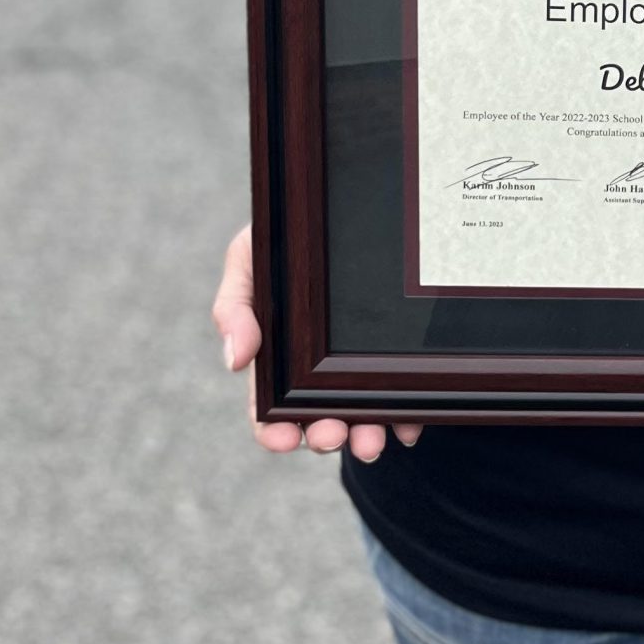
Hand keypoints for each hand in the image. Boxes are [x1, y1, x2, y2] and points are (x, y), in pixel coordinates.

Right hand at [212, 223, 421, 463]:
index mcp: (277, 357)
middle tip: (334, 436)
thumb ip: (234, 305)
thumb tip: (235, 360)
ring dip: (366, 432)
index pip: (269, 407)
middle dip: (326, 435)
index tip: (283, 440)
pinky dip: (406, 416)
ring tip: (373, 440)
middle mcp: (317, 371)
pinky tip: (409, 426)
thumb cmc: (285, 237)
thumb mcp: (249, 259)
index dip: (272, 431)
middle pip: (319, 417)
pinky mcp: (397, 358)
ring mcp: (359, 367)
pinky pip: (405, 394)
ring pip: (363, 414)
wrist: (341, 204)